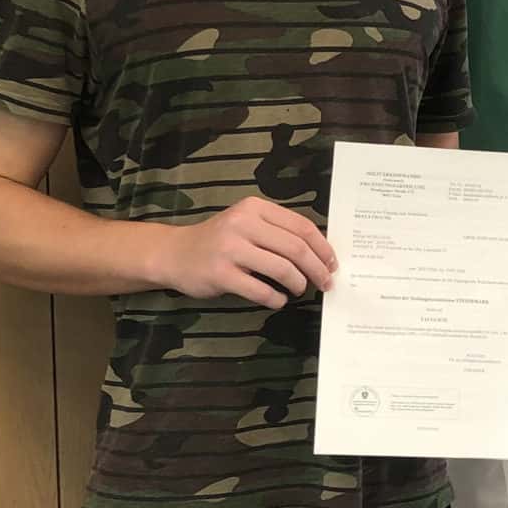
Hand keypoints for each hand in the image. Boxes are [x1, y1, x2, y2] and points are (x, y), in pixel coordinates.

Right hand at [154, 196, 336, 305]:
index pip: (301, 226)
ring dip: (298, 283)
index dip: (323, 247)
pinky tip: (278, 300)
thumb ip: (277, 231)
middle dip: (317, 268)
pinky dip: (276, 298)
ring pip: (282, 269)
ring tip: (299, 289)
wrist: (175, 254)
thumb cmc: (219, 240)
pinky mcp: (221, 274)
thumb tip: (320, 252)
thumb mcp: (246, 223)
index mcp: (255, 208)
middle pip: (295, 248)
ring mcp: (230, 249)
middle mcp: (243, 224)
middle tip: (325, 282)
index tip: (333, 263)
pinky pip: (260, 290)